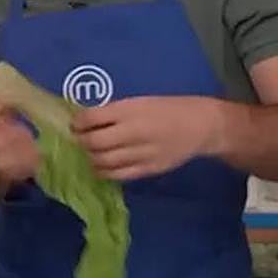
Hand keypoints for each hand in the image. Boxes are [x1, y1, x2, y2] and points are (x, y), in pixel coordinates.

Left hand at [73, 96, 222, 180]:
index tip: (75, 125)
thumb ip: (113, 112)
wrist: (201, 125)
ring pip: (103, 162)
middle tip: (80, 140)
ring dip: (90, 158)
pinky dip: (104, 172)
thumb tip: (84, 121)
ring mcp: (141, 153)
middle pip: (94, 143)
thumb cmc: (166, 109)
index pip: (91, 118)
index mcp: (130, 110)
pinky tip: (101, 167)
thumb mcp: (138, 102)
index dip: (78, 123)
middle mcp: (133, 132)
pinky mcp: (148, 169)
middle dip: (81, 142)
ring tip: (90, 154)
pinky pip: (118, 175)